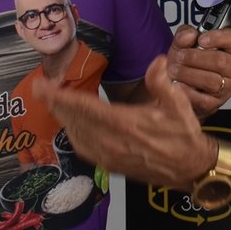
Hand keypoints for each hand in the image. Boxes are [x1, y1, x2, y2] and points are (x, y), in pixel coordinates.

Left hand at [36, 56, 217, 187]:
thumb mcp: (178, 104)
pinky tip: (72, 126)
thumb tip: (157, 61)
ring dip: (63, 118)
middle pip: (74, 120)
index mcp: (125, 123)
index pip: (84, 107)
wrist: (189, 168)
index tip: (43, 86)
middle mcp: (112, 142)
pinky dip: (73, 134)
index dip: (60, 96)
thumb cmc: (184, 136)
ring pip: (76, 135)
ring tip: (54, 104)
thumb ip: (162, 82)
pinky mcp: (111, 165)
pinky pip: (83, 149)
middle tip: (41, 89)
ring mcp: (109, 156)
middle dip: (55, 103)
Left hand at [167, 23, 230, 115]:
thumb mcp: (183, 43)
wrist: (178, 85)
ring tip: (175, 70)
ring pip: (212, 81)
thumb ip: (184, 34)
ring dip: (189, 75)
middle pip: (221, 61)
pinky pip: (204, 99)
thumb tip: (189, 36)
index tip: (201, 38)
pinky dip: (187, 91)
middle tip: (180, 56)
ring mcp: (226, 86)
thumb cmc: (186, 62)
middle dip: (196, 58)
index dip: (219, 37)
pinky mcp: (216, 103)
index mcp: (230, 49)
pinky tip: (178, 85)